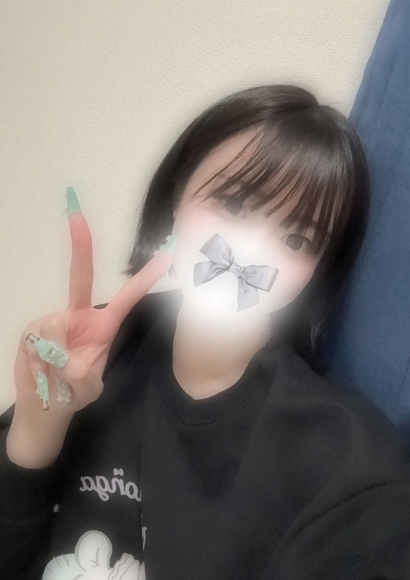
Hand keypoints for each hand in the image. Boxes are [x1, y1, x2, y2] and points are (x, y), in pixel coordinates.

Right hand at [13, 194, 173, 425]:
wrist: (44, 406)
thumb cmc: (74, 392)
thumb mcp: (87, 388)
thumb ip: (82, 376)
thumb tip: (65, 357)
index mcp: (103, 325)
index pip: (127, 297)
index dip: (145, 278)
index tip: (165, 256)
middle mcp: (78, 316)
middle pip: (80, 277)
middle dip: (81, 246)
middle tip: (77, 214)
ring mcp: (54, 320)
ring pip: (55, 326)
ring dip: (58, 358)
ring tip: (57, 375)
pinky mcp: (33, 330)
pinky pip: (39, 340)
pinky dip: (42, 361)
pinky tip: (42, 370)